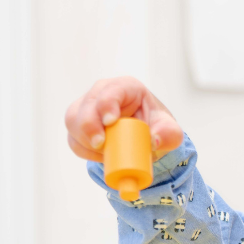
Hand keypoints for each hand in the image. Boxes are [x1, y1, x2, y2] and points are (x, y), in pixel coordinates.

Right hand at [64, 77, 184, 162]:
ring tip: (104, 153)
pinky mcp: (80, 126)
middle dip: (89, 125)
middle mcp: (103, 93)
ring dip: (84, 140)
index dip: (107, 104)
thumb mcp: (170, 131)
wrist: (146, 140)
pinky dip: (83, 150)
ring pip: (73, 120)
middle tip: (100, 144)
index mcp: (126, 87)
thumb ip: (169, 134)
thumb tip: (154, 141)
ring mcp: (88, 108)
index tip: (110, 122)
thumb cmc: (157, 128)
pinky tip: (99, 156)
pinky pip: (73, 138)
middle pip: (86, 105)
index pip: (111, 90)